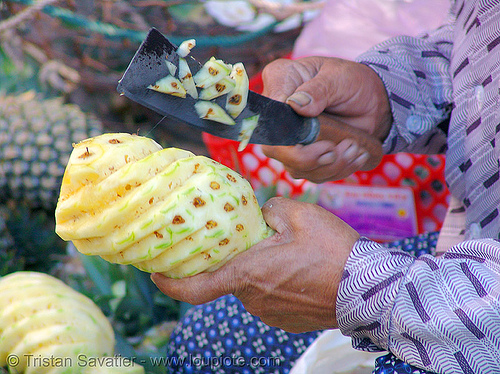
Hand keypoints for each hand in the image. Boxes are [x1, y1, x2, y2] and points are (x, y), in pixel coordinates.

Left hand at [151, 197, 359, 332]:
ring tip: (290, 254)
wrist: (367, 290)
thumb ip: (271, 209)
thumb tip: (262, 215)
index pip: (196, 288)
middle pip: (231, 277)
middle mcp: (253, 299)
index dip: (170, 284)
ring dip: (261, 270)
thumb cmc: (332, 251)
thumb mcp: (299, 214)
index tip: (156, 275)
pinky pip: (270, 297)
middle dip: (239, 258)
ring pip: (253, 286)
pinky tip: (299, 270)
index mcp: (247, 274)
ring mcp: (270, 313)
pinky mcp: (286, 320)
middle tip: (262, 241)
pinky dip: (275, 282)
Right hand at [260, 57, 390, 182]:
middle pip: (275, 149)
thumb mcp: (339, 77)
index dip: (286, 132)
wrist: (374, 102)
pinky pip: (314, 175)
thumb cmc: (352, 81)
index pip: (267, 115)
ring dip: (329, 165)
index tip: (315, 128)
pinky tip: (356, 155)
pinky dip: (338, 170)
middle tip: (334, 149)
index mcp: (279, 83)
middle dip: (307, 158)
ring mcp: (290, 140)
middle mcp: (278, 116)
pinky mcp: (306, 158)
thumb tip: (296, 105)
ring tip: (354, 147)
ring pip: (296, 168)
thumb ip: (318, 89)